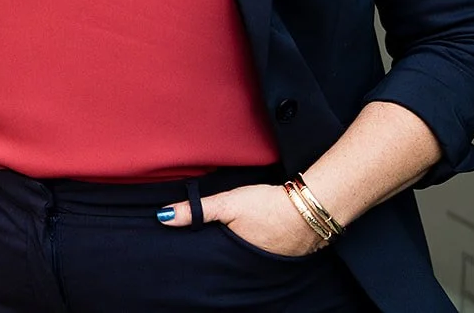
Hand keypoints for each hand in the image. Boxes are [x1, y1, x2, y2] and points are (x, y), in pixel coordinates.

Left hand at [157, 183, 324, 256]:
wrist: (310, 207)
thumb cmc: (267, 205)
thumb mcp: (227, 203)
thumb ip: (196, 211)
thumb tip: (163, 216)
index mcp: (233, 259)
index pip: (207, 264)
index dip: (197, 257)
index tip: (181, 251)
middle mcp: (250, 269)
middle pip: (223, 266)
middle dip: (212, 259)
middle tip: (200, 247)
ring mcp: (267, 266)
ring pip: (240, 264)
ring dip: (231, 256)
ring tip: (221, 244)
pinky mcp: (281, 258)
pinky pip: (258, 260)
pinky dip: (250, 253)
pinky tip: (246, 242)